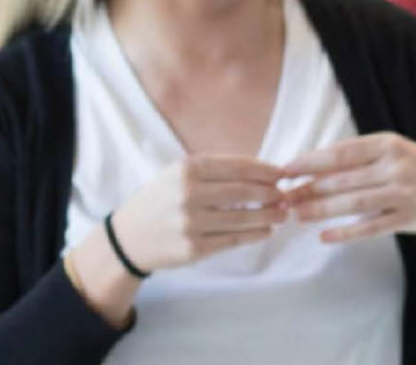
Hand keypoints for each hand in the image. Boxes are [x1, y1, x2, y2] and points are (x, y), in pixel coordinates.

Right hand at [110, 155, 286, 273]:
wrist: (130, 237)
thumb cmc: (161, 200)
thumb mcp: (178, 174)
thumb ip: (214, 170)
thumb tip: (261, 172)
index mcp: (186, 169)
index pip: (237, 166)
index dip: (265, 170)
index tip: (282, 173)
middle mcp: (188, 193)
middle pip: (244, 191)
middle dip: (271, 193)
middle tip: (285, 195)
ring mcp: (191, 223)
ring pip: (243, 218)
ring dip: (268, 215)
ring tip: (281, 214)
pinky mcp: (194, 248)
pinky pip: (234, 240)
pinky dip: (255, 235)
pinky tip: (265, 231)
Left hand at [282, 133, 415, 275]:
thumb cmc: (410, 168)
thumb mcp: (388, 152)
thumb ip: (354, 156)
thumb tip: (306, 164)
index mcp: (388, 144)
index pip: (340, 153)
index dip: (309, 162)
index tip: (285, 170)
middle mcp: (397, 167)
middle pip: (343, 179)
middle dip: (308, 189)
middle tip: (283, 197)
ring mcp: (404, 194)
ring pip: (354, 204)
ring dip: (321, 211)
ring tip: (296, 216)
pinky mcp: (408, 219)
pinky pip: (371, 228)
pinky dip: (346, 234)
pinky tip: (324, 236)